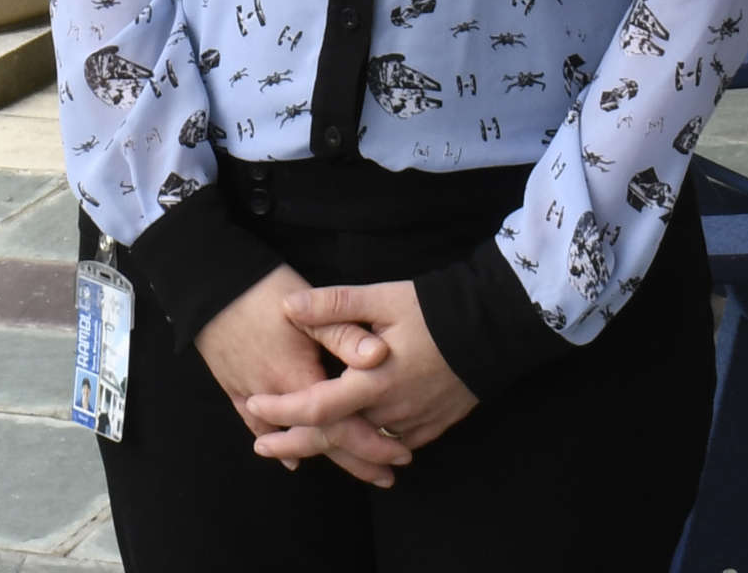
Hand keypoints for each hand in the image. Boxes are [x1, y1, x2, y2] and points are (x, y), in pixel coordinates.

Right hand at [195, 265, 405, 483]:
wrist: (208, 283)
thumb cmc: (261, 290)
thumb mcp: (309, 307)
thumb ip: (344, 334)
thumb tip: (380, 357)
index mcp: (299, 378)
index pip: (342, 425)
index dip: (373, 443)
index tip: (401, 454)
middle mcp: (275, 395)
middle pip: (320, 439)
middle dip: (356, 459)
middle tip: (387, 475)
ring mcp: (250, 392)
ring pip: (292, 436)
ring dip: (324, 454)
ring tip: (354, 469)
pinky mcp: (232, 384)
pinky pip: (254, 423)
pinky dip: (275, 440)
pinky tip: (288, 459)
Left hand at [245, 280, 477, 480]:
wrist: (493, 327)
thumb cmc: (434, 309)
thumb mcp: (381, 298)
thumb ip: (333, 304)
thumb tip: (287, 306)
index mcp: (372, 381)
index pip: (316, 407)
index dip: (281, 410)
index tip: (254, 405)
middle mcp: (390, 411)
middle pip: (333, 438)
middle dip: (293, 443)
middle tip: (261, 446)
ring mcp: (412, 424)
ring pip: (362, 446)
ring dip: (330, 447)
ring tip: (297, 446)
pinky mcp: (431, 427)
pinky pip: (391, 446)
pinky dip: (367, 448)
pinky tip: (353, 445)